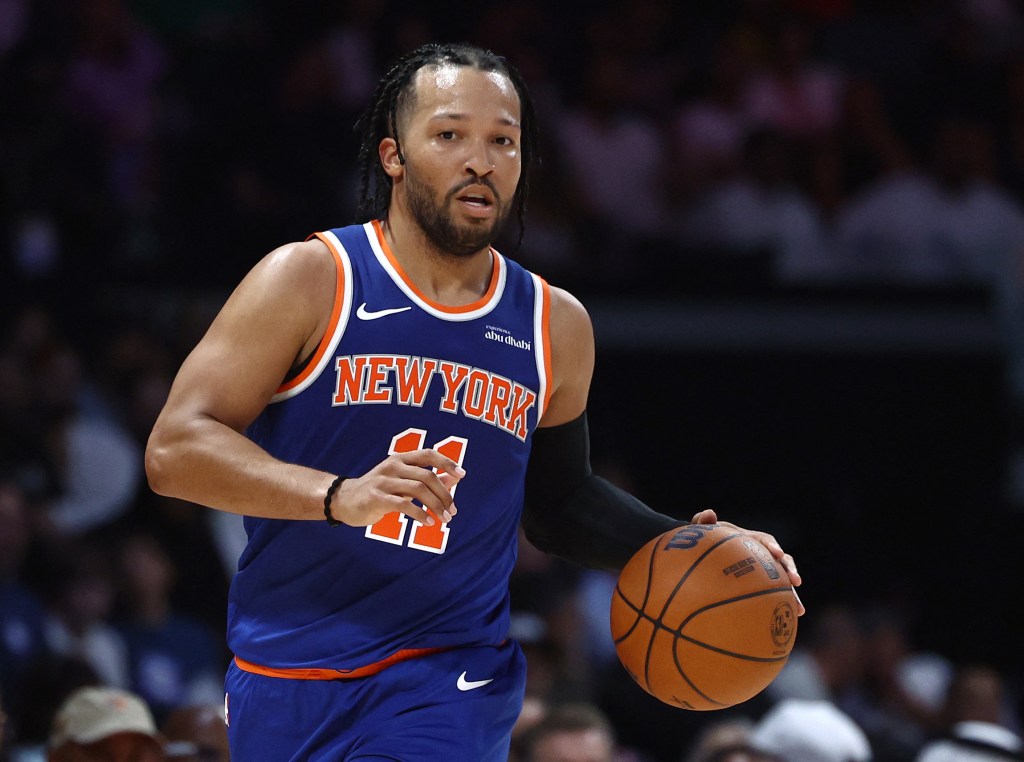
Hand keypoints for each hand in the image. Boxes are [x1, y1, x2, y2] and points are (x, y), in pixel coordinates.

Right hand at [331, 449, 463, 526]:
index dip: (446, 462)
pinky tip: (428, 523)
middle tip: (453, 511)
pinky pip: (403, 505)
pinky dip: (419, 514)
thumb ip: (426, 478)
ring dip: (436, 506)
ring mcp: (383, 481)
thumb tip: (454, 477)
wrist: (343, 500)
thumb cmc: (378, 490)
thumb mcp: (402, 481)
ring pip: (418, 490)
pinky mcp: (376, 498)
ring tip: (445, 519)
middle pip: (426, 476)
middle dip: (444, 494)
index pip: (428, 454)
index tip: (462, 475)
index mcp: (400, 459)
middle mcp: (392, 466)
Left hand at [690, 508, 804, 615]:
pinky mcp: (759, 586)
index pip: (764, 540)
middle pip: (781, 561)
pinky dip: (778, 608)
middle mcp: (761, 554)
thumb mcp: (700, 531)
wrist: (703, 556)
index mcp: (749, 540)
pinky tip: (785, 624)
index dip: (772, 546)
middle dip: (790, 570)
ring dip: (792, 594)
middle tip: (796, 581)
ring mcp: (762, 571)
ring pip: (782, 582)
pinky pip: (771, 597)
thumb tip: (708, 513)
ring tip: (799, 610)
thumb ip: (702, 522)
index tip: (776, 553)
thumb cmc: (704, 542)